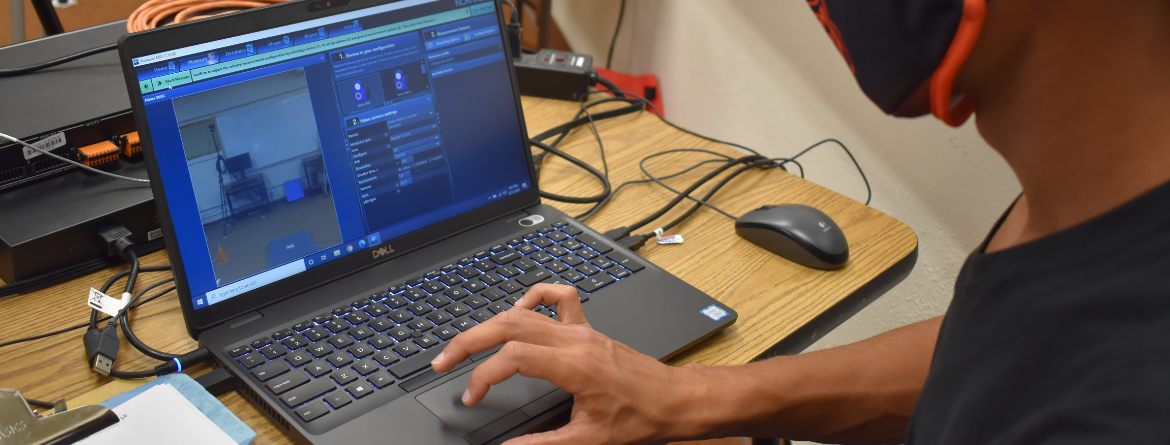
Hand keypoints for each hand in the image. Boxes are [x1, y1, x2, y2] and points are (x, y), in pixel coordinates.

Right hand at [430, 283, 701, 444]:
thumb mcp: (589, 441)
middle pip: (509, 323)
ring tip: (466, 342)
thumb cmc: (642, 418)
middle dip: (469, 340)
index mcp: (575, 365)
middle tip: (443, 361)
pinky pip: (560, 299)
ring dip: (491, 322)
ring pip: (526, 311)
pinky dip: (534, 297)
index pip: (513, 357)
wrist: (676, 401)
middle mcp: (576, 340)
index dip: (484, 376)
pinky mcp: (589, 329)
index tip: (472, 398)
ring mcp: (583, 330)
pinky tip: (518, 309)